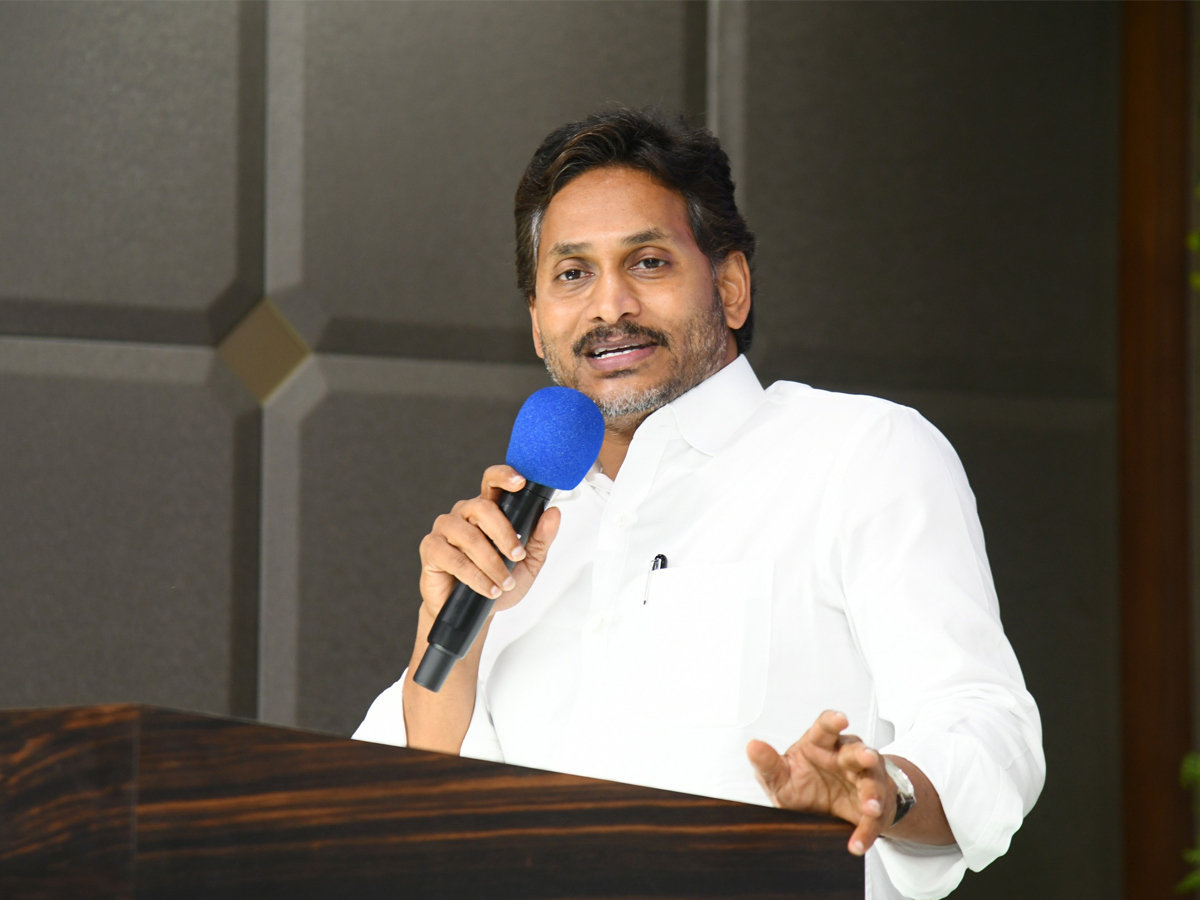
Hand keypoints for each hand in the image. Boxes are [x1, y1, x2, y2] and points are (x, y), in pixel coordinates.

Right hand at [418, 465, 560, 617]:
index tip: (520, 482)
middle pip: (483, 508)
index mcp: (487, 509)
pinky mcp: (431, 548)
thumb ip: (541, 538)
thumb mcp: (528, 562)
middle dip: (505, 535)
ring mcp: (445, 528)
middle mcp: (464, 513)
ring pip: (470, 536)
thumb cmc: (500, 582)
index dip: (504, 476)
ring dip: (491, 563)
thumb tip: (554, 514)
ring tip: (504, 582)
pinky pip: (454, 558)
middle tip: (517, 556)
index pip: (492, 482)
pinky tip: (488, 589)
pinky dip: (475, 576)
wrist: (477, 613)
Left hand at [747, 710, 894, 856]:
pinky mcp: (873, 806)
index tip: (841, 719)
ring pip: (872, 782)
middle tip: (867, 758)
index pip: (827, 728)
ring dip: (873, 795)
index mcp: (821, 744)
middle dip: (864, 754)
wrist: (824, 813)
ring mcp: (863, 779)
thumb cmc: (802, 785)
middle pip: (856, 751)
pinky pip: (872, 819)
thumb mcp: (780, 777)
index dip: (833, 721)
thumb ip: (767, 763)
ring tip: (870, 808)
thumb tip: (752, 746)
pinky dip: (865, 832)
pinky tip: (857, 844)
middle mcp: (845, 757)